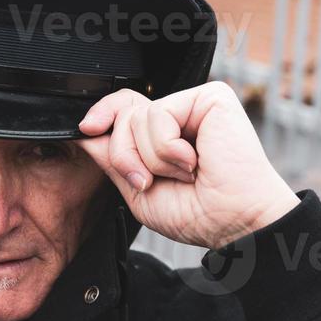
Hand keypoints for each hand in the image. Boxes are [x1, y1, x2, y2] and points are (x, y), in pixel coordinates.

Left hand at [77, 81, 298, 250]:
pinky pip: (159, 114)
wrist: (235, 222)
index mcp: (165, 135)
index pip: (123, 109)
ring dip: (153, 159)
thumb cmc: (199, 213)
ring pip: (137, 117)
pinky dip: (167, 148)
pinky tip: (193, 161)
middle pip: (123, 114)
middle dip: (126, 155)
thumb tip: (85, 133)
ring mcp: (195, 104)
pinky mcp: (211, 97)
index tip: (87, 128)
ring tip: (184, 173)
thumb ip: (113, 159)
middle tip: (151, 181)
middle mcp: (180, 115)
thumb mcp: (138, 190)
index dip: (102, 115)